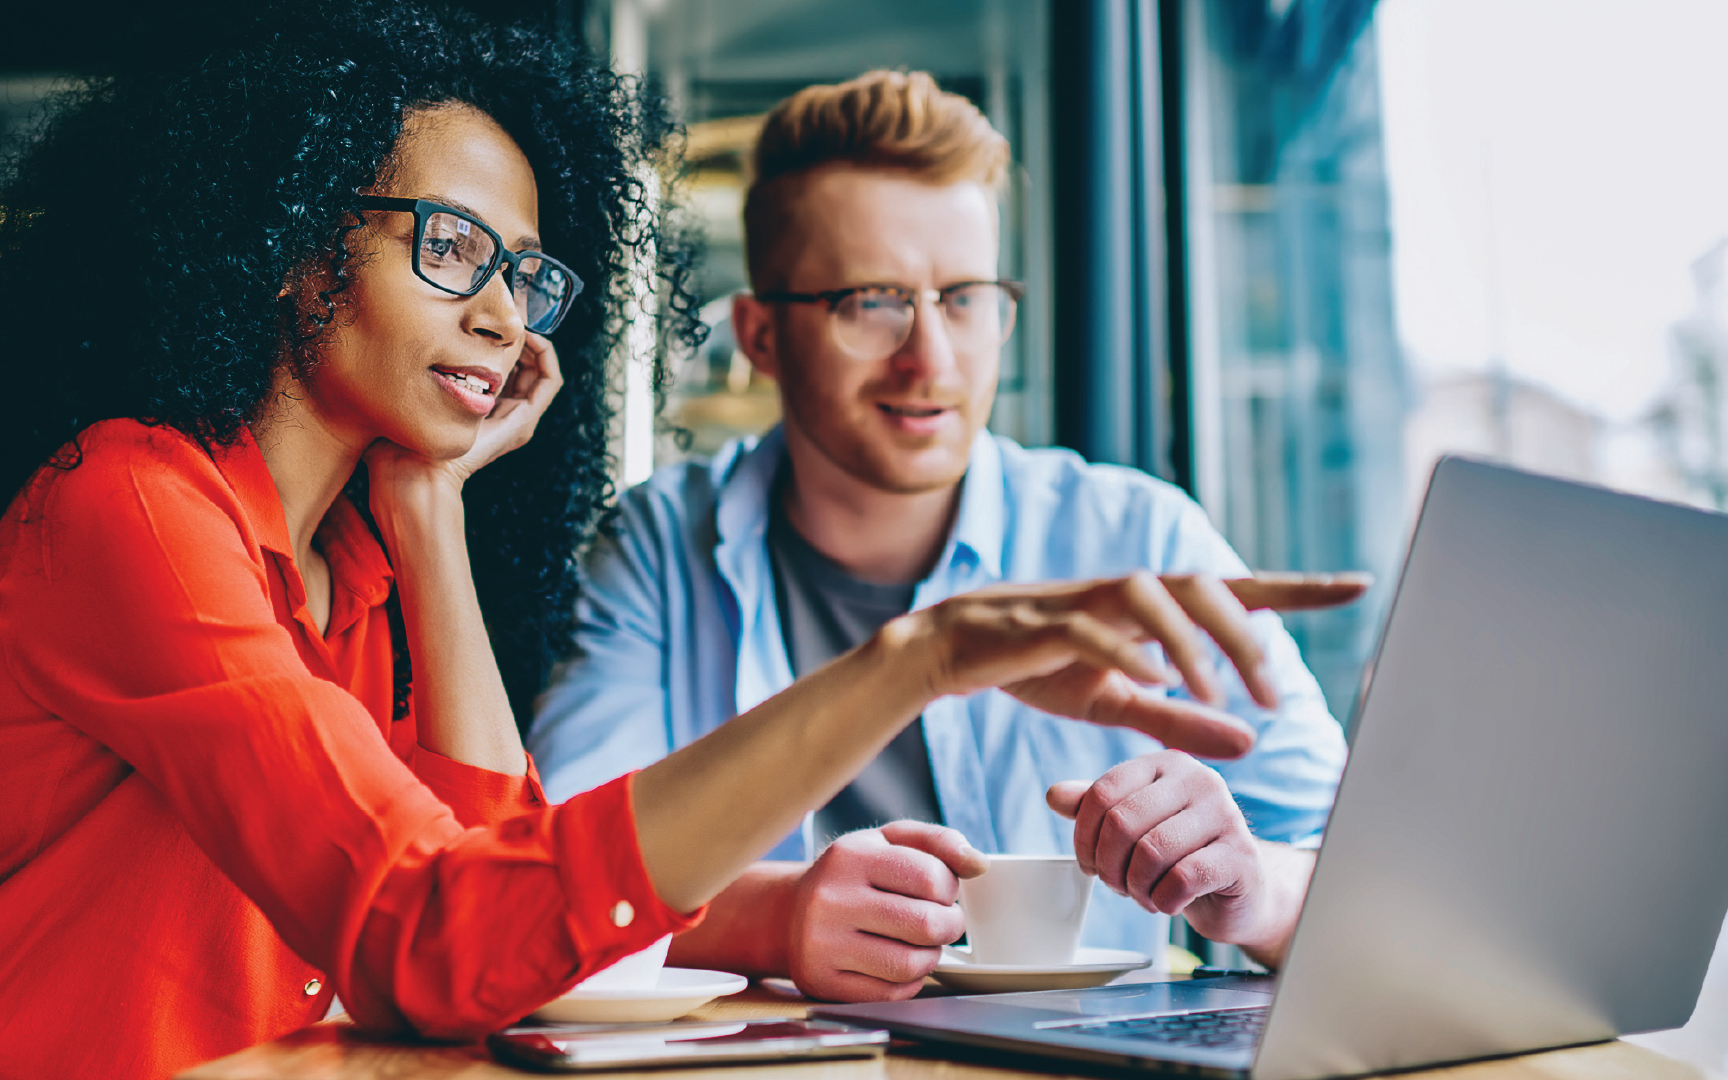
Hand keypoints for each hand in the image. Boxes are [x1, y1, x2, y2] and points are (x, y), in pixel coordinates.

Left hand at [365, 331, 563, 497]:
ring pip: (540, 369)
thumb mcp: (417, 390)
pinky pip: (550, 380)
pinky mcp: (524, 420)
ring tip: (516, 321)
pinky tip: (527, 336)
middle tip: (506, 313)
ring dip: (533, 342)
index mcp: (485, 408)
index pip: (507, 367)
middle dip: (519, 337)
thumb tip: (415, 336)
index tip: (488, 318)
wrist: (417, 468)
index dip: (504, 340)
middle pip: (526, 366)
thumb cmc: (407, 434)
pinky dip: (545, 354)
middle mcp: (506, 414)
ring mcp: (518, 419)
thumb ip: (425, 369)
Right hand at [785, 822, 986, 1001]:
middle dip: (949, 925)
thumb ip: (937, 841)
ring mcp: (822, 944)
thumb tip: (978, 864)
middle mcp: (830, 899)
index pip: (930, 877)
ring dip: (931, 956)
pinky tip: (899, 963)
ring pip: (910, 965)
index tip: (941, 891)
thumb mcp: (887, 840)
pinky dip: (909, 982)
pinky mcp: (822, 982)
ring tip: (922, 943)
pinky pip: (890, 994)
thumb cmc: (850, 875)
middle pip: (925, 925)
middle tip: (943, 921)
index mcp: (850, 856)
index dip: (950, 889)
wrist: (786, 913)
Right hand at [898, 571, 1367, 759]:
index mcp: (1152, 608)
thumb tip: (1251, 742)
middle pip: (1202, 585)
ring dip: (1193, 642)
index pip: (1235, 589)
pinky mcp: (1044, 622)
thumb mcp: (1118, 702)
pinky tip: (1153, 679)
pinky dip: (1127, 649)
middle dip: (1247, 635)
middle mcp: (1127, 592)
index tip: (1358, 584)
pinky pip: (1093, 628)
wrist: (952, 651)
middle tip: (1273, 696)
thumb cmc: (1039, 667)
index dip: (1296, 588)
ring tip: (1216, 693)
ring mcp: (1085, 600)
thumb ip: (1181, 718)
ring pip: (1153, 596)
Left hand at [1048, 751, 1305, 963]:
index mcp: (1166, 764)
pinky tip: (1169, 903)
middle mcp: (1199, 779)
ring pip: (1151, 852)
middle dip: (1109, 866)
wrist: (1240, 890)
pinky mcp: (1242, 856)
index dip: (1084, 837)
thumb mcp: (1134, 826)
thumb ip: (1096, 808)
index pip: (1103, 792)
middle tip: (1117, 885)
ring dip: (1135, 887)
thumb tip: (1053, 795)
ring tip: (1143, 895)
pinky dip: (1163, 901)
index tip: (1088, 864)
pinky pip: (1182, 879)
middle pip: (1123, 822)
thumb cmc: (1180, 855)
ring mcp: (1226, 815)